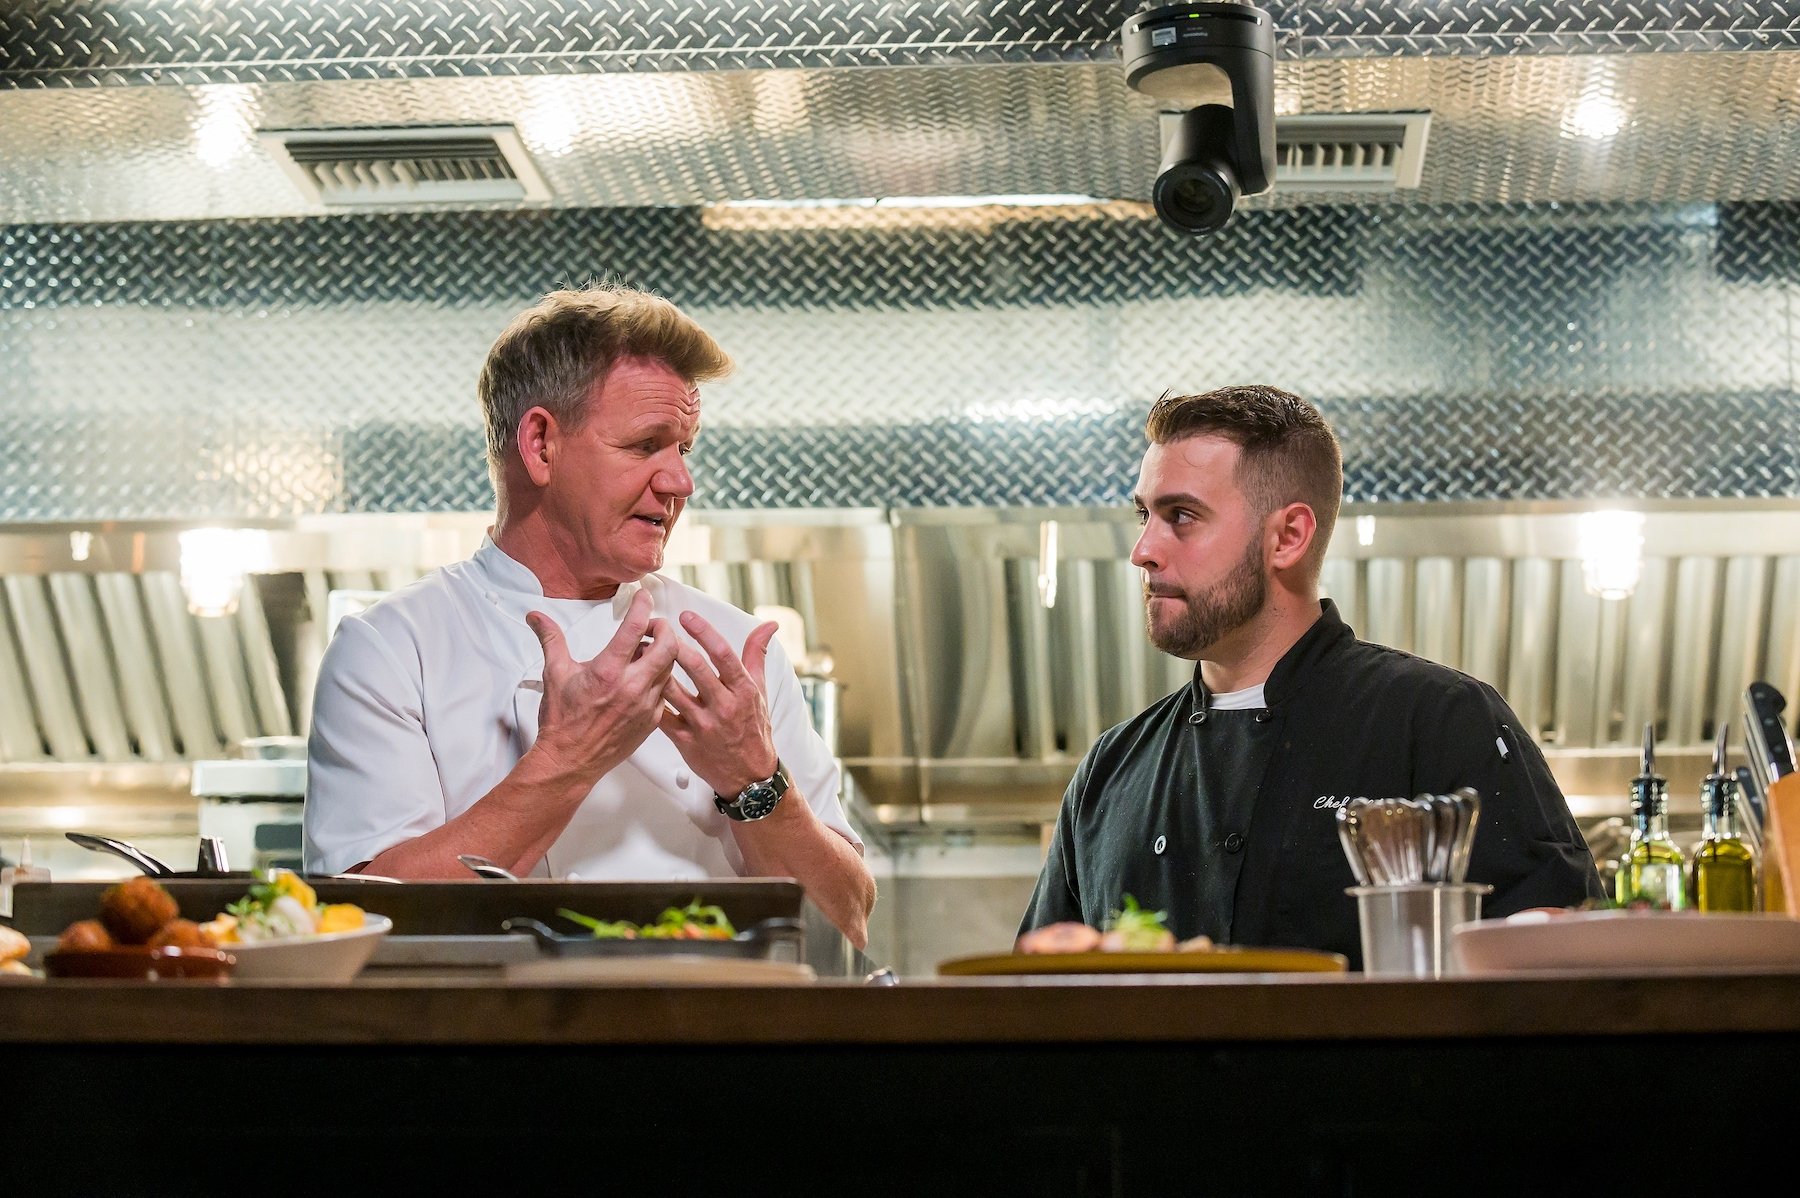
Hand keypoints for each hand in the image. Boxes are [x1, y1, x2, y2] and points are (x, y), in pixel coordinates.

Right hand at [525, 589, 678, 782]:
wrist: (569, 761)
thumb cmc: (562, 721)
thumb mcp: (554, 674)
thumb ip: (550, 639)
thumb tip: (536, 617)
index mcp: (608, 672)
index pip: (636, 628)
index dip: (643, 606)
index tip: (643, 597)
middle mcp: (632, 687)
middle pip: (669, 646)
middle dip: (664, 629)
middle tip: (650, 627)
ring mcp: (646, 705)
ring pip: (671, 668)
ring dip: (663, 654)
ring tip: (643, 653)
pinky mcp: (652, 720)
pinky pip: (666, 691)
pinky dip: (660, 678)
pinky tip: (644, 678)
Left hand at [660, 611, 779, 798]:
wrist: (749, 775)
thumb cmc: (753, 728)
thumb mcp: (759, 690)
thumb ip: (757, 655)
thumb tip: (768, 625)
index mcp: (743, 690)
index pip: (724, 654)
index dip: (704, 632)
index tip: (687, 616)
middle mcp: (724, 706)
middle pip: (695, 668)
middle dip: (674, 645)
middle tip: (659, 630)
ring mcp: (704, 725)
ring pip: (673, 691)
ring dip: (656, 669)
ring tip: (644, 652)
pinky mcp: (686, 742)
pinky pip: (662, 717)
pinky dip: (650, 699)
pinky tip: (641, 684)